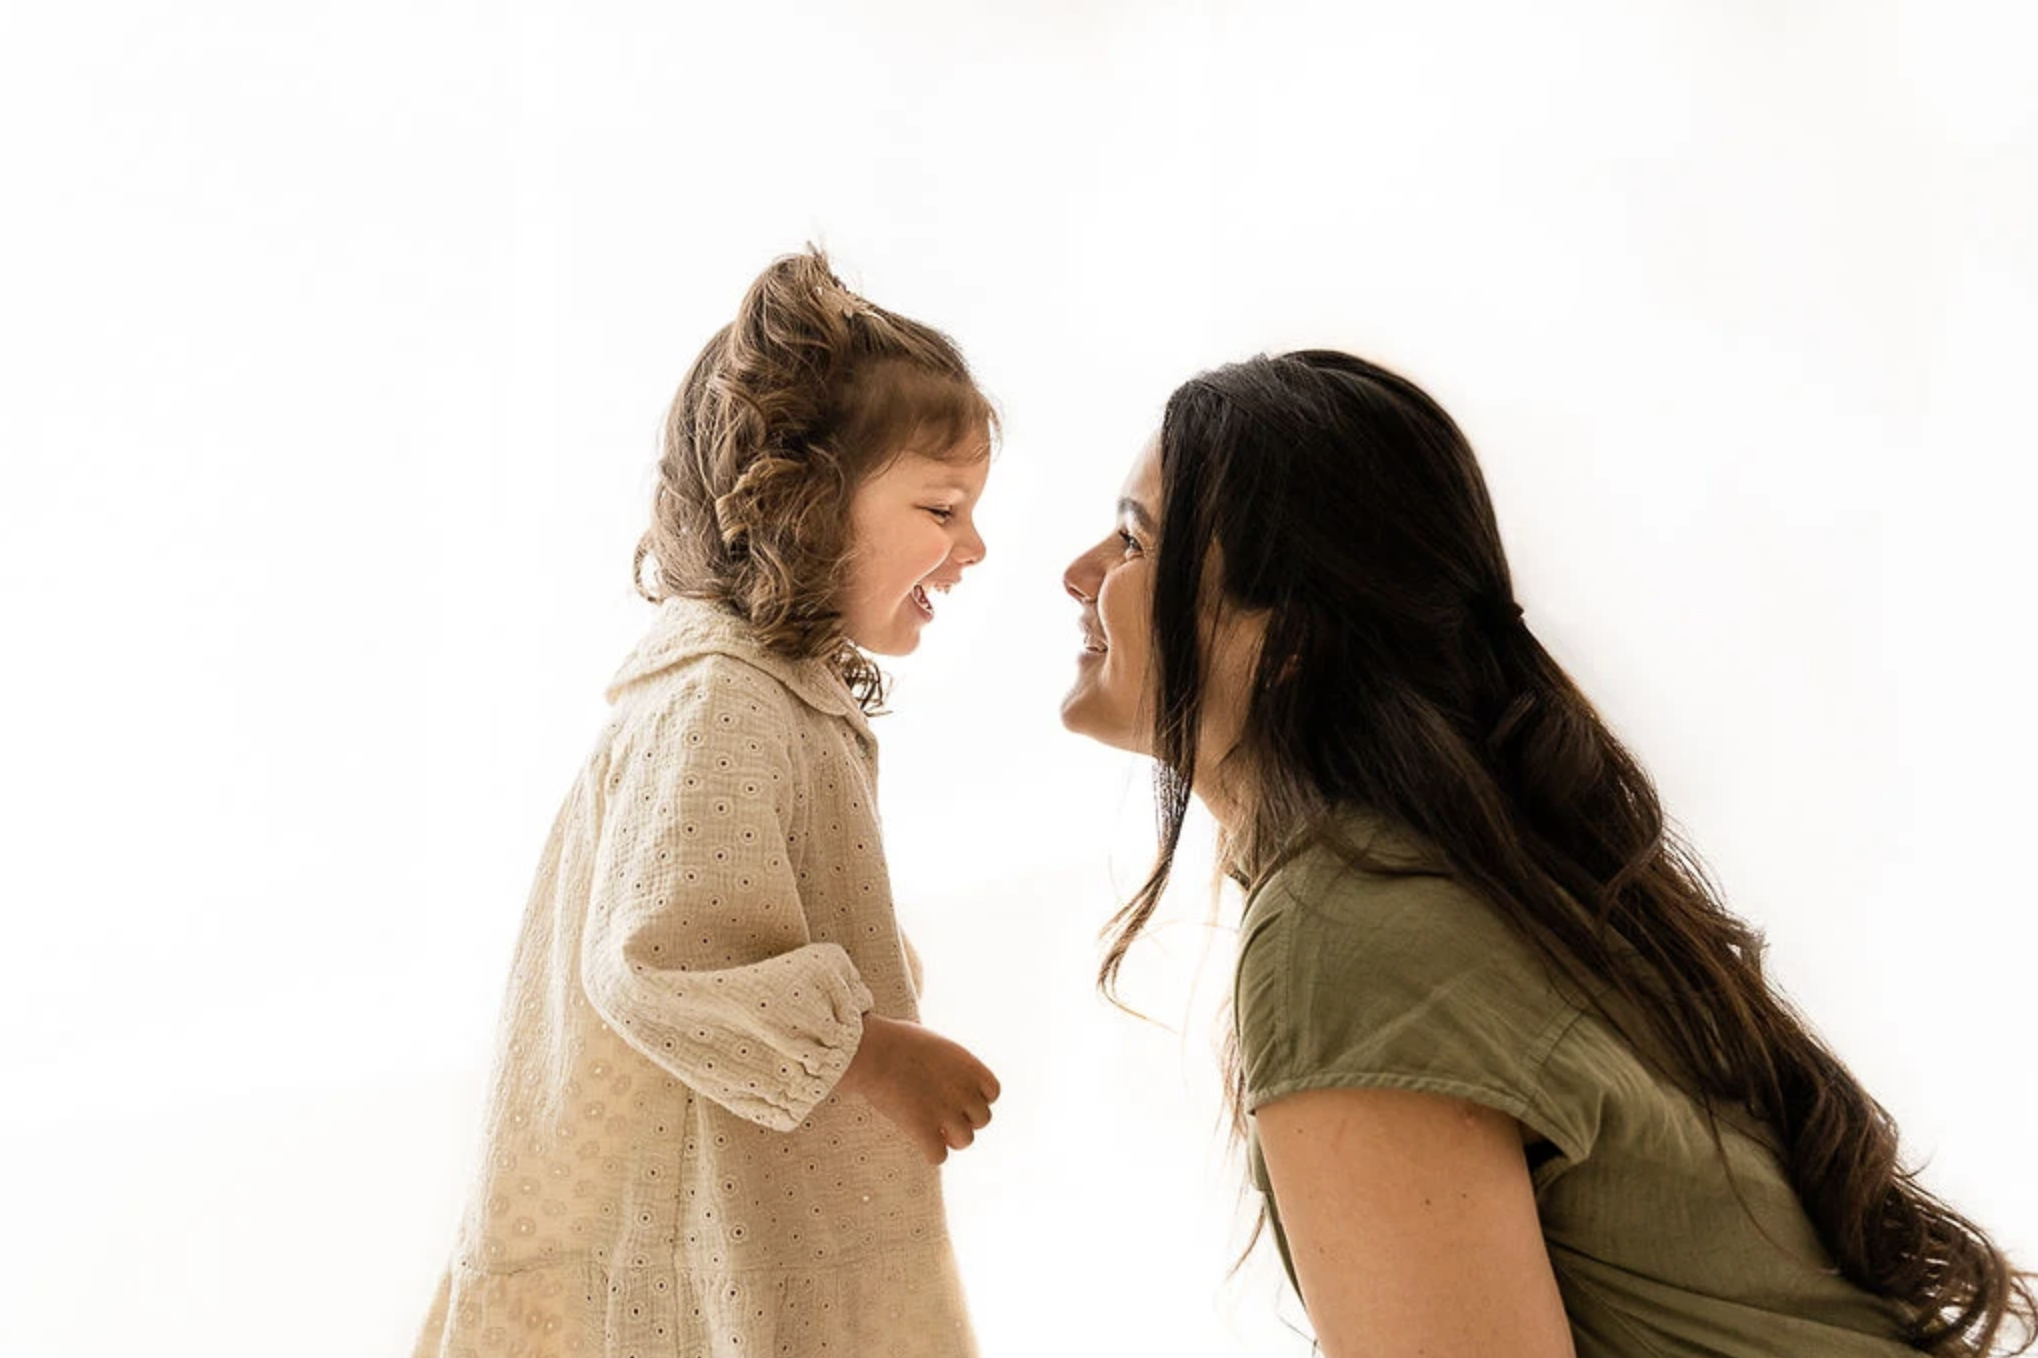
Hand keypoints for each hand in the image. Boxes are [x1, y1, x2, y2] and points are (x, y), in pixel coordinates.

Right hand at [835, 1013, 999, 1163]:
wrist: (875, 1051)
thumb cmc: (897, 1040)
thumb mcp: (937, 1044)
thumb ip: (951, 1064)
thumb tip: (948, 1074)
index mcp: (970, 1067)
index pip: (993, 1092)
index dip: (978, 1098)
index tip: (960, 1098)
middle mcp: (964, 1091)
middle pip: (983, 1119)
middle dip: (965, 1120)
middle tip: (943, 1117)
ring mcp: (946, 1112)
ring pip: (965, 1140)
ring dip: (951, 1139)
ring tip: (934, 1132)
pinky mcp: (924, 1129)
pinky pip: (939, 1156)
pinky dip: (932, 1153)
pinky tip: (920, 1142)